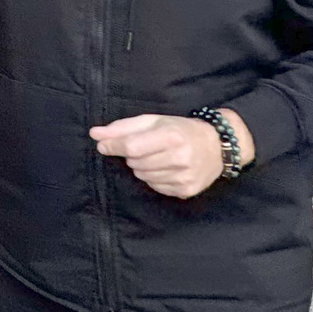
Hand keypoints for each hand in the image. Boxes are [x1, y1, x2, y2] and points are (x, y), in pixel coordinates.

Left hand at [89, 111, 252, 199]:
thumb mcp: (154, 121)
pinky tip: (167, 168)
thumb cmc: (181, 129)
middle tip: (148, 147)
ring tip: (159, 157)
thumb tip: (95, 134)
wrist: (217, 146)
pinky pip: (155, 187)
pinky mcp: (186, 190)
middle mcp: (179, 157)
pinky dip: (154, 178)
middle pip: (135, 163)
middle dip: (133, 155)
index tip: (103, 145)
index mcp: (172, 136)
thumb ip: (123, 128)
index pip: (131, 147)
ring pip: (143, 176)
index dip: (114, 146)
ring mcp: (184, 176)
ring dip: (143, 167)